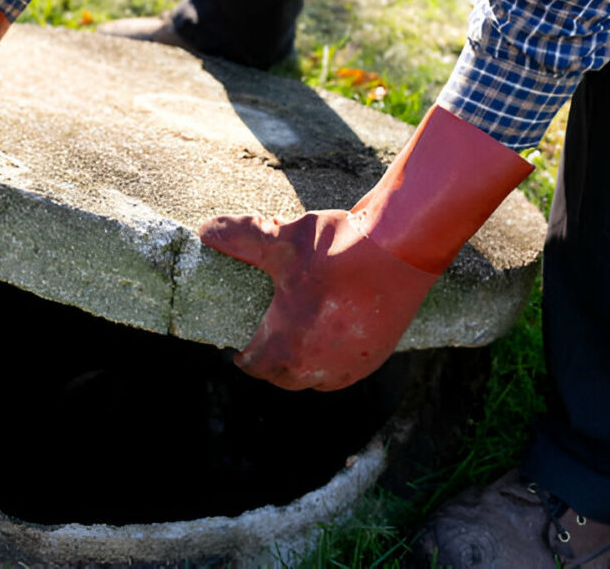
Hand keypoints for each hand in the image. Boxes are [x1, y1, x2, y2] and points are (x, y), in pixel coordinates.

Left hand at [197, 211, 436, 390]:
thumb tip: (206, 231)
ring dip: (302, 364)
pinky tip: (329, 336)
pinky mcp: (375, 357)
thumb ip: (241, 238)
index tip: (241, 347)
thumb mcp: (282, 240)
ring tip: (297, 338)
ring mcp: (350, 366)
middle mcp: (317, 367)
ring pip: (314, 379)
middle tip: (267, 339)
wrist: (403, 249)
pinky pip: (343, 371)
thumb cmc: (338, 248)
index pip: (254, 367)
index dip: (245, 356)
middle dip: (271, 362)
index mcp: (287, 347)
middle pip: (283, 377)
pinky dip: (331, 360)